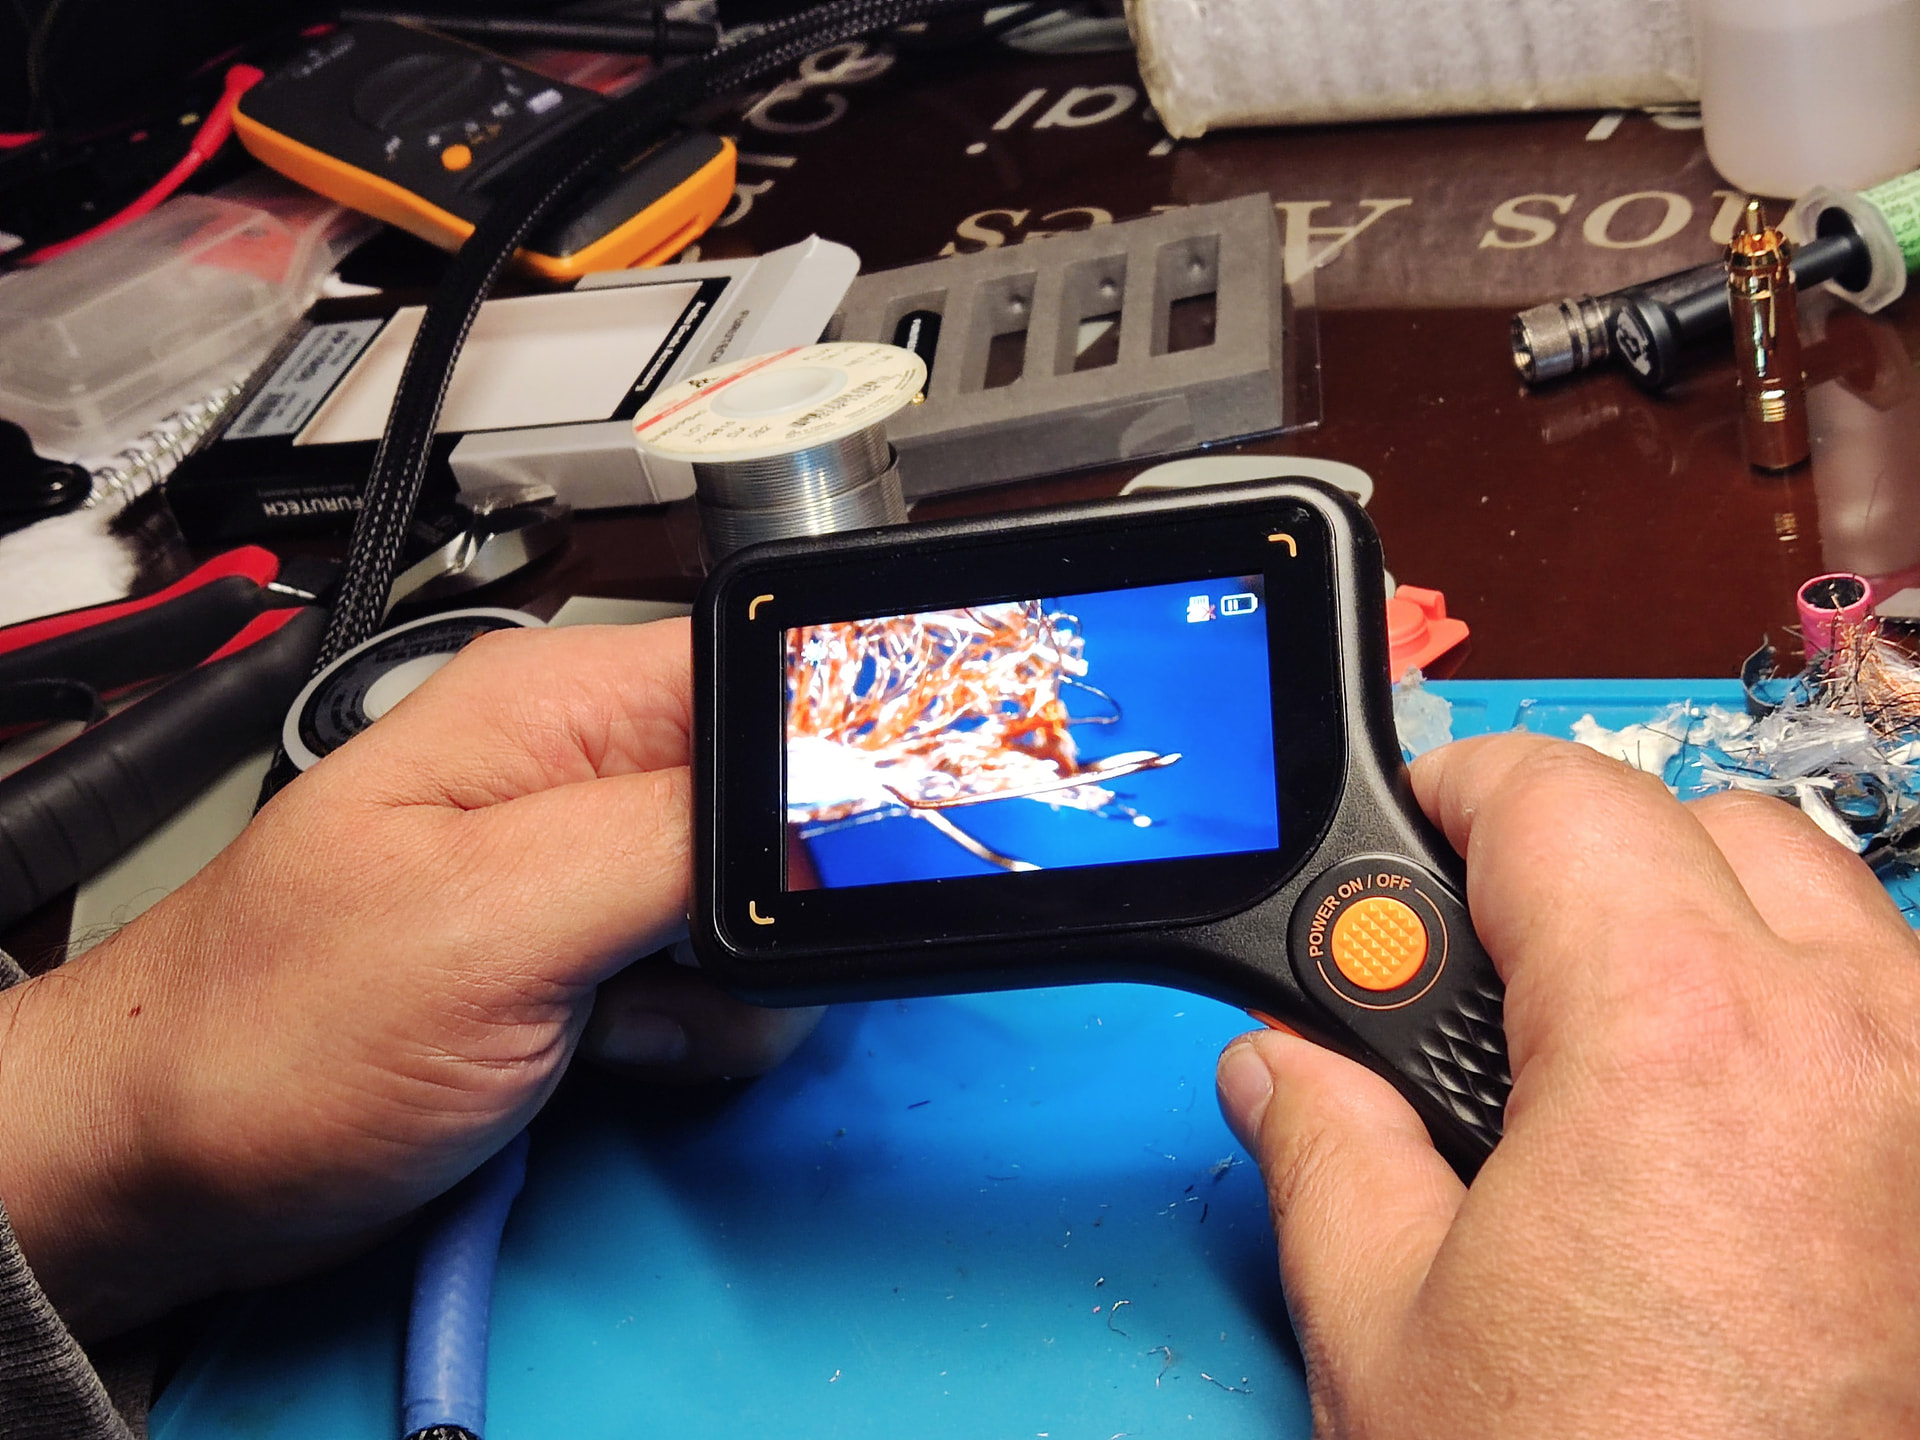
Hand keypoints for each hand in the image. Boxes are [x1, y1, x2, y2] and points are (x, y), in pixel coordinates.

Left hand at [0, 620, 818, 1337]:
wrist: (166, 1168)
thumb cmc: (264, 1034)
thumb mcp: (487, 920)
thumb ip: (670, 841)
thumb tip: (829, 796)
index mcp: (557, 706)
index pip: (769, 677)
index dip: (832, 764)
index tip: (834, 864)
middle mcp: (580, 770)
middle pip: (785, 800)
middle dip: (770, 907)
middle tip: (681, 972)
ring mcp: (586, 868)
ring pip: (763, 899)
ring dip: (730, 987)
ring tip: (622, 1023)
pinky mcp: (589, 954)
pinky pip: (715, 974)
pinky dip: (697, 1028)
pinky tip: (614, 1051)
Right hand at [1217, 733, 1919, 1436]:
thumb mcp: (1390, 1328)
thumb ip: (1323, 1144)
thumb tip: (1281, 1067)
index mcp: (1678, 1039)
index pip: (1560, 798)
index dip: (1453, 795)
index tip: (1409, 837)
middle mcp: (1852, 1046)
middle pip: (1700, 822)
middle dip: (1577, 853)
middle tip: (1480, 956)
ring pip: (1824, 901)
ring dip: (1704, 917)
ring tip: (1601, 1037)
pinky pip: (1899, 1016)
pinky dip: (1807, 1012)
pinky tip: (1722, 1125)